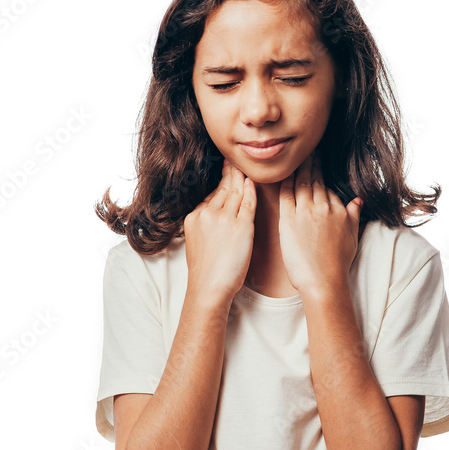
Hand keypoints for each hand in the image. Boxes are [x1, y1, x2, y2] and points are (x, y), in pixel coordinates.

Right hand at [183, 159, 256, 301]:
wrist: (209, 288)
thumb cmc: (206, 272)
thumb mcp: (197, 242)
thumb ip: (205, 225)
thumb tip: (214, 214)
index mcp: (195, 217)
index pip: (212, 195)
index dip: (221, 183)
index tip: (226, 173)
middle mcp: (208, 214)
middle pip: (223, 189)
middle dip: (231, 174)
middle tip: (235, 161)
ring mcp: (225, 219)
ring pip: (235, 192)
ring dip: (241, 178)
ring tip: (246, 167)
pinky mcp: (241, 226)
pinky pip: (248, 203)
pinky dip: (251, 191)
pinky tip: (253, 182)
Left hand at [278, 150, 362, 294]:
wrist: (324, 281)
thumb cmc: (337, 264)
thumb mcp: (352, 236)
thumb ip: (354, 214)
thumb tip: (358, 200)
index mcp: (338, 209)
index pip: (326, 185)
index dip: (320, 170)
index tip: (317, 159)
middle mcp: (323, 207)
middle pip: (314, 179)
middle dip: (310, 162)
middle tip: (305, 149)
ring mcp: (305, 212)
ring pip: (300, 182)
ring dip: (297, 168)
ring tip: (293, 156)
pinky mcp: (288, 220)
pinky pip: (285, 194)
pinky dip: (283, 182)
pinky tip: (280, 173)